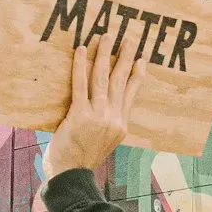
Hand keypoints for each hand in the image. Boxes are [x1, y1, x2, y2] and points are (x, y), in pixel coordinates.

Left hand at [44, 25, 145, 179]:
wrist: (70, 175)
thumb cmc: (82, 159)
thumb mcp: (105, 142)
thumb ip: (108, 123)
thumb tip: (104, 106)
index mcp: (121, 125)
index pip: (131, 93)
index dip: (136, 74)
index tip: (141, 59)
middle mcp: (113, 118)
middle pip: (120, 80)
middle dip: (125, 56)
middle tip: (130, 37)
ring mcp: (98, 116)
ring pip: (103, 78)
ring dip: (105, 54)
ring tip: (107, 36)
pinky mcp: (79, 114)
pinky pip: (80, 85)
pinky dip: (80, 66)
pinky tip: (81, 50)